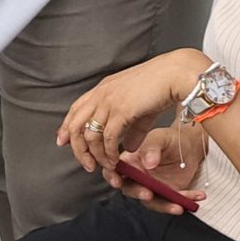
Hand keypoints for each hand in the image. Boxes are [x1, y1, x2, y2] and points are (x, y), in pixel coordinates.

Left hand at [57, 54, 199, 173]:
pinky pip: (107, 138)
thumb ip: (133, 128)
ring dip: (96, 155)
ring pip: (90, 135)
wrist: (176, 74)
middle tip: (86, 164)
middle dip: (78, 149)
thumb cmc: (163, 86)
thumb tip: (128, 147)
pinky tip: (115, 161)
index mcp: (103, 88)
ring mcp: (109, 101)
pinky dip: (109, 153)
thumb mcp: (142, 108)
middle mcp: (101, 94)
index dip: (67, 127)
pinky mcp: (121, 111)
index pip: (76, 109)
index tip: (63, 142)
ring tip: (106, 166)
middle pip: (75, 125)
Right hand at [104, 128, 200, 213]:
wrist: (191, 146)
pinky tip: (197, 196)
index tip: (117, 182)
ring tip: (179, 205)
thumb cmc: (170, 139)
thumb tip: (148, 162)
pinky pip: (173, 202)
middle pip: (131, 190)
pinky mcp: (168, 194)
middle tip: (149, 194)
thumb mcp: (160, 138)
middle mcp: (139, 178)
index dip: (112, 177)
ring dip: (165, 206)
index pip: (115, 171)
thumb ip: (153, 147)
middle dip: (139, 193)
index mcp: (131, 162)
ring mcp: (153, 188)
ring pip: (153, 202)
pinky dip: (185, 201)